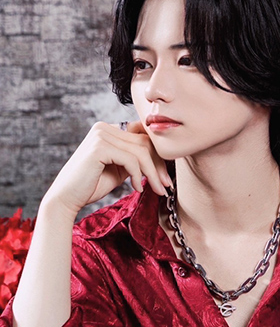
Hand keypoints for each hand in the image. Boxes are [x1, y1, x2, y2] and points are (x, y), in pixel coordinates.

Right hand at [42, 120, 171, 217]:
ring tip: (158, 190)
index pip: (143, 135)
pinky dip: (139, 176)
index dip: (158, 155)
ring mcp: (101, 135)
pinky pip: (131, 160)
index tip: (165, 177)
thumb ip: (135, 159)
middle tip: (166, 186)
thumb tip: (161, 158)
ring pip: (141, 151)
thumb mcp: (120, 168)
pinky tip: (137, 188)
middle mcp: (104, 127)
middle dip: (159, 165)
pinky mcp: (100, 147)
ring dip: (153, 173)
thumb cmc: (92, 185)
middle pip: (145, 142)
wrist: (67, 198)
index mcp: (109, 129)